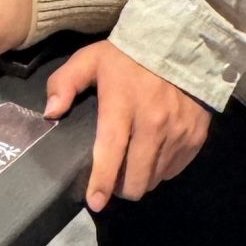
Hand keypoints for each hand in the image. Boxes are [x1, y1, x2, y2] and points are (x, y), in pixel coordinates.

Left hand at [44, 39, 210, 209]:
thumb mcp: (91, 59)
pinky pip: (175, 169)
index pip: (111, 152)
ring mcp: (177, 132)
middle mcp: (153, 124)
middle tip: (114, 181)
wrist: (183, 43)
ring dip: (142, 179)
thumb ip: (65, 83)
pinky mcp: (196, 136)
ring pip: (156, 177)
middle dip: (122, 187)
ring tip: (133, 166)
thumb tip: (50, 112)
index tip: (95, 202)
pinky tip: (153, 155)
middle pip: (137, 177)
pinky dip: (162, 169)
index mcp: (123, 106)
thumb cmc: (130, 55)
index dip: (102, 181)